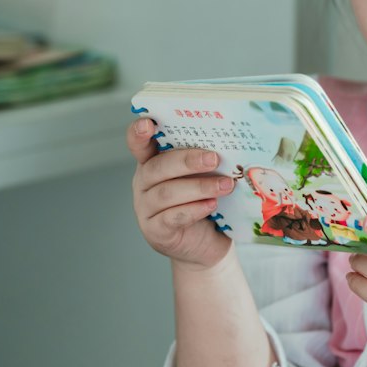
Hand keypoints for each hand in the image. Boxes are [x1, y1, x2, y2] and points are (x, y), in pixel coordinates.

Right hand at [128, 117, 234, 270]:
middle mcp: (144, 184)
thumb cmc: (204, 203)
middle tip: (214, 158)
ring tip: (225, 186)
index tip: (148, 122)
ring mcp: (146, 209)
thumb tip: (228, 145)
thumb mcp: (203, 178)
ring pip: (167, 193)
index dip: (139, 133)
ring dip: (199, 187)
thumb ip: (205, 161)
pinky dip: (194, 209)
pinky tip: (211, 205)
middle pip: (157, 167)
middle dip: (187, 161)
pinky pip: (172, 217)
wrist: (205, 244)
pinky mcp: (155, 231)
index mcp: (152, 163)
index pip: (138, 144)